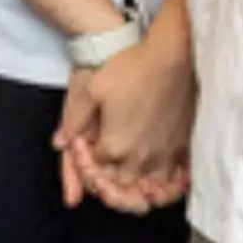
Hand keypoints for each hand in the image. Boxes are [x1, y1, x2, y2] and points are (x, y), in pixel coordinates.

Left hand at [53, 45, 195, 214]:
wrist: (173, 55)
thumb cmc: (131, 68)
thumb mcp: (91, 89)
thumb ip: (73, 119)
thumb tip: (60, 142)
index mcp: (114, 146)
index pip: (95, 169)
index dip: (86, 159)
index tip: (84, 142)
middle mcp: (139, 157)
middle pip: (119, 183)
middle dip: (109, 176)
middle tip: (105, 158)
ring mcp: (163, 155)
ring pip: (146, 187)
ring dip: (136, 183)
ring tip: (131, 168)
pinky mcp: (182, 148)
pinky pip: (173, 179)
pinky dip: (165, 183)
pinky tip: (157, 173)